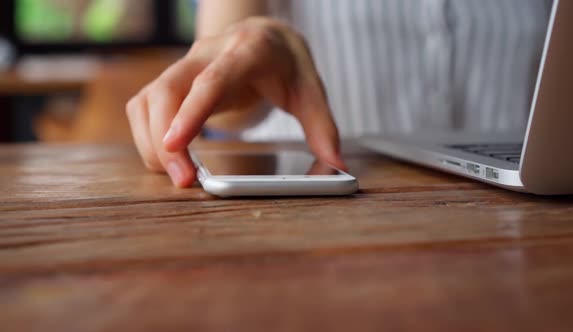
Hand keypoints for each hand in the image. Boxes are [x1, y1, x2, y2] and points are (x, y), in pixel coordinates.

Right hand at [126, 17, 344, 187]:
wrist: (265, 37)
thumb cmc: (286, 64)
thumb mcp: (310, 91)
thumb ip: (323, 128)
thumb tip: (337, 167)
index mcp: (246, 52)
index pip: (213, 79)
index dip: (192, 110)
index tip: (176, 144)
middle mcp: (208, 55)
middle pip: (168, 90)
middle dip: (164, 138)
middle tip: (183, 181)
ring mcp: (186, 66)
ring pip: (148, 100)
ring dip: (151, 141)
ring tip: (176, 175)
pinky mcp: (174, 82)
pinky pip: (144, 106)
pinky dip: (147, 135)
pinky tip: (168, 159)